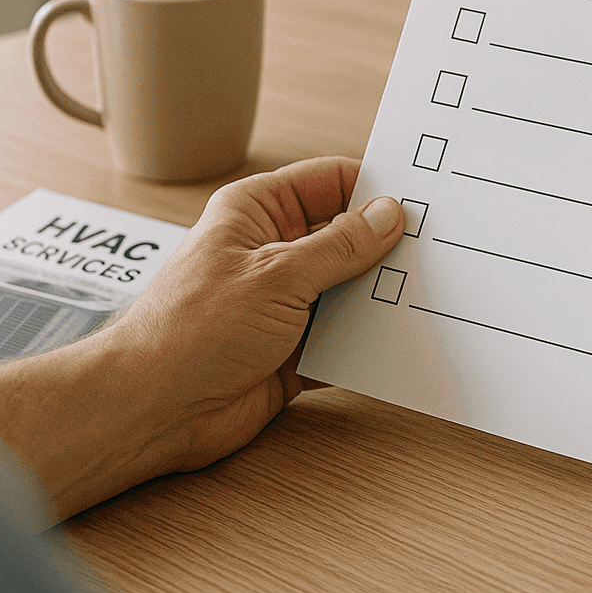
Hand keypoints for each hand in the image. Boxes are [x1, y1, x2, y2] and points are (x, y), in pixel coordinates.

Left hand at [0, 157, 403, 520]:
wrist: (153, 411)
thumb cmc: (188, 331)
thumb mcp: (276, 276)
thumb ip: (339, 246)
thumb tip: (387, 215)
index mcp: (258, 212)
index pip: (330, 181)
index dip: (375, 188)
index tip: (423, 199)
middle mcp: (274, 251)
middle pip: (348, 235)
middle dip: (388, 245)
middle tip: (438, 250)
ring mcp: (287, 301)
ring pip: (352, 287)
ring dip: (382, 295)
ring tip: (429, 294)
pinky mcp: (297, 348)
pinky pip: (348, 335)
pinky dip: (371, 339)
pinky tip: (404, 338)